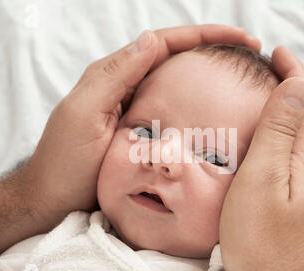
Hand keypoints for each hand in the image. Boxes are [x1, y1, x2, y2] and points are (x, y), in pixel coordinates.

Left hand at [0, 25, 260, 255]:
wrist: (53, 201)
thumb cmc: (65, 164)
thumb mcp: (85, 115)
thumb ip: (115, 76)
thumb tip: (152, 38)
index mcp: (113, 76)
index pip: (164, 43)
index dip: (204, 36)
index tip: (241, 37)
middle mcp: (126, 87)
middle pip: (174, 57)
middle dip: (212, 50)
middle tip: (249, 52)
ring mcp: (135, 110)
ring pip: (176, 81)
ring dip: (207, 74)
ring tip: (239, 74)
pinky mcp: (141, 133)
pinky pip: (173, 110)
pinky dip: (195, 103)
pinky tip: (213, 109)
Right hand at [219, 46, 303, 270]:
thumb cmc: (261, 242)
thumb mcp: (262, 179)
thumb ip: (279, 132)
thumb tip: (296, 87)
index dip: (295, 73)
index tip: (277, 54)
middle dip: (303, 85)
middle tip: (280, 68)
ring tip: (284, 95)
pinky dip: (302, 133)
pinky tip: (289, 140)